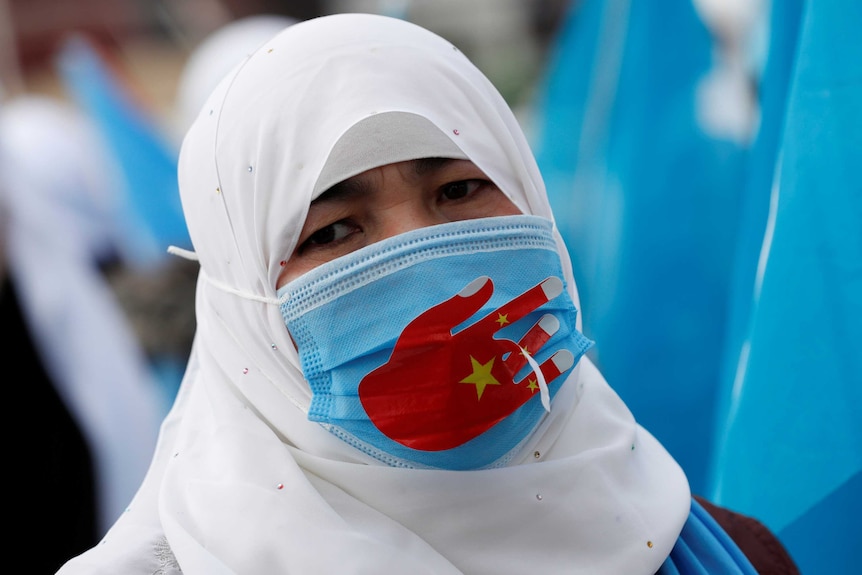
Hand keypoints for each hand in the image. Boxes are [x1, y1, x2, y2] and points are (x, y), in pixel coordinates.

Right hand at [359, 276, 573, 450]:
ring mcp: (492, 386)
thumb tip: (486, 281)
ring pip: (525, 363)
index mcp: (468, 341)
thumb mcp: (425, 329)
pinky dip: (545, 375)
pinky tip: (560, 363)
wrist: (395, 410)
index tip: (553, 285)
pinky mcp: (495, 408)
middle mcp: (484, 363)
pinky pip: (527, 390)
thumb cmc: (406, 364)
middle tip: (555, 314)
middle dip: (540, 327)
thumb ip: (457, 306)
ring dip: (541, 347)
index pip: (507, 314)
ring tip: (555, 332)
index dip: (532, 298)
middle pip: (520, 340)